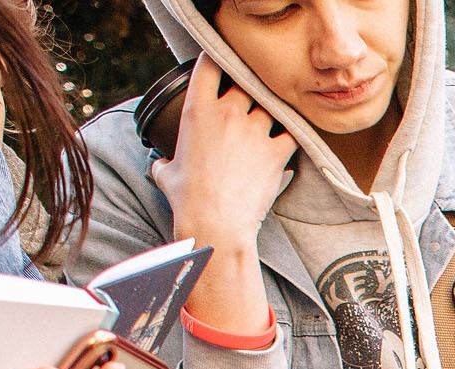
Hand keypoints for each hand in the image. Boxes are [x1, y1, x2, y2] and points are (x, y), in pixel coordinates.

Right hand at [154, 57, 293, 251]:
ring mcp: (254, 130)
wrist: (216, 224)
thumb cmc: (187, 200)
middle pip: (245, 80)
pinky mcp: (276, 151)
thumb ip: (164, 160)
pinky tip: (291, 137)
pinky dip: (294, 132)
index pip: (209, 64)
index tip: (223, 62)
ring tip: (273, 117)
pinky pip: (293, 131)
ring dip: (272, 109)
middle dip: (248, 85)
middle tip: (251, 94)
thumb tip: (160, 163)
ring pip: (271, 104)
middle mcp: (228, 113)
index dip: (217, 58)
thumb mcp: (165, 174)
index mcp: (197, 110)